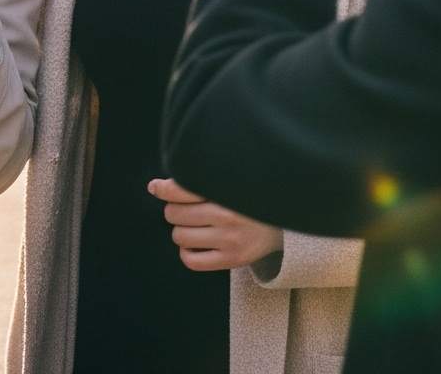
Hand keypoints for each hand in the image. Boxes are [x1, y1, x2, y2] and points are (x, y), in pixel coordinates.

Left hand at [148, 178, 281, 272]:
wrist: (284, 223)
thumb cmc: (248, 198)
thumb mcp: (230, 182)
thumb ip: (201, 179)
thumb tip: (157, 186)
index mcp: (227, 189)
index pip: (182, 190)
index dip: (163, 188)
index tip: (156, 187)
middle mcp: (228, 215)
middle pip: (176, 213)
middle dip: (173, 209)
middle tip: (183, 207)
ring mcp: (230, 240)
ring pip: (180, 236)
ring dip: (180, 230)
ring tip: (191, 225)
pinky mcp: (232, 260)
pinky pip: (192, 261)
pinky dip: (186, 252)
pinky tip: (193, 244)